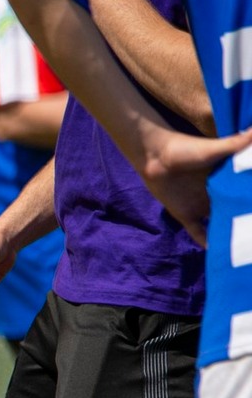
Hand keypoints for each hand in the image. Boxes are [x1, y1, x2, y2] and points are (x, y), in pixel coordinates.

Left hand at [137, 124, 251, 245]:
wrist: (155, 155)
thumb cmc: (187, 148)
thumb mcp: (216, 148)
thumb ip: (238, 143)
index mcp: (228, 180)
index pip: (246, 194)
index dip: (251, 203)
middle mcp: (218, 195)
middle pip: (237, 211)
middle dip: (247, 223)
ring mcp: (202, 206)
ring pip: (221, 224)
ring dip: (231, 235)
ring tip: (246, 250)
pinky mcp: (185, 214)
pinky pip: (199, 233)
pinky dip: (208, 243)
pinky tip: (219, 254)